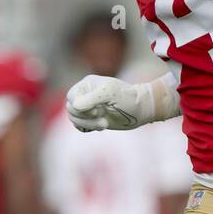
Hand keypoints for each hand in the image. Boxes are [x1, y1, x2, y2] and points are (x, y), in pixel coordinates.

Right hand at [66, 71, 180, 132]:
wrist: (141, 109)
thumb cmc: (128, 98)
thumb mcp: (110, 94)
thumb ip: (91, 98)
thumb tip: (74, 105)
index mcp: (87, 85)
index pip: (71, 97)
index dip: (80, 106)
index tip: (97, 109)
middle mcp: (86, 95)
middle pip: (71, 109)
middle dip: (86, 117)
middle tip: (103, 117)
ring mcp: (88, 107)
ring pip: (74, 119)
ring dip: (88, 124)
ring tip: (104, 124)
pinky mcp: (92, 119)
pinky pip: (80, 126)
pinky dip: (88, 128)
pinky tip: (101, 126)